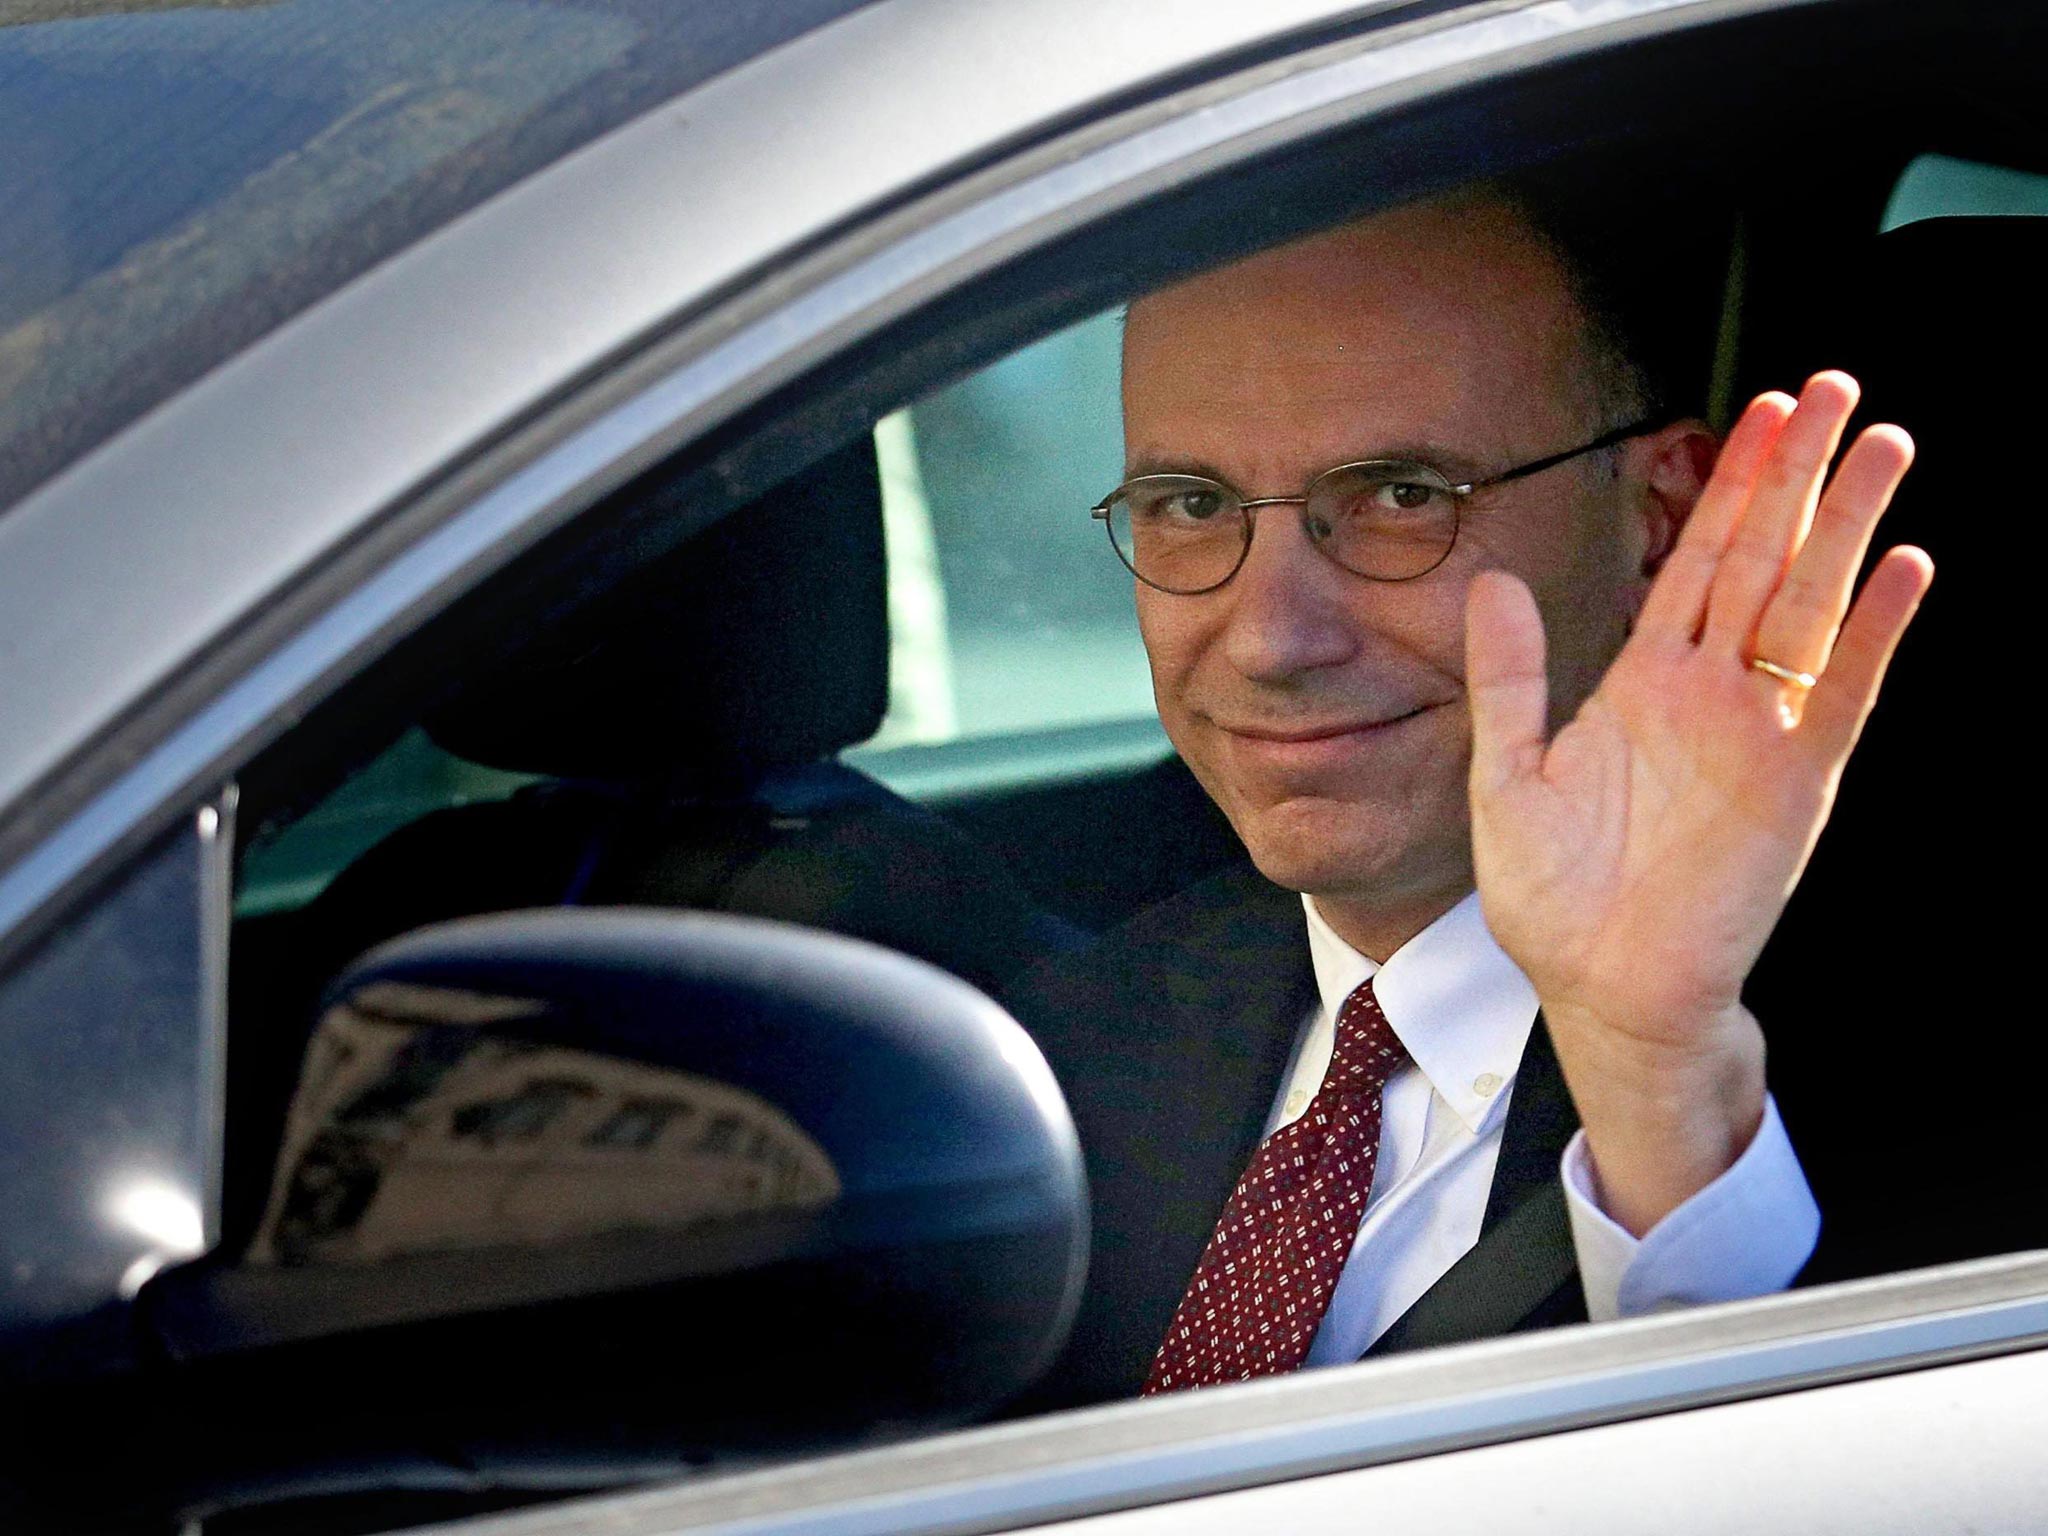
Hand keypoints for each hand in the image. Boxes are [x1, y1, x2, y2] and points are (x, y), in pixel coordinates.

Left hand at [1463, 373, 1932, 1235]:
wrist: (1600, 987)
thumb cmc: (1554, 895)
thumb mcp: (1508, 775)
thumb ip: (1510, 678)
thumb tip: (1491, 582)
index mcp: (1645, 682)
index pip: (1696, 559)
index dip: (1731, 484)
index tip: (1763, 412)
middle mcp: (1709, 693)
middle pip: (1764, 560)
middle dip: (1800, 476)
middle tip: (1839, 390)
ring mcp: (1758, 732)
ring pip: (1809, 607)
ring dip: (1846, 529)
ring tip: (1884, 448)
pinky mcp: (1793, 783)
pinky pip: (1839, 695)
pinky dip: (1872, 634)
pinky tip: (1901, 569)